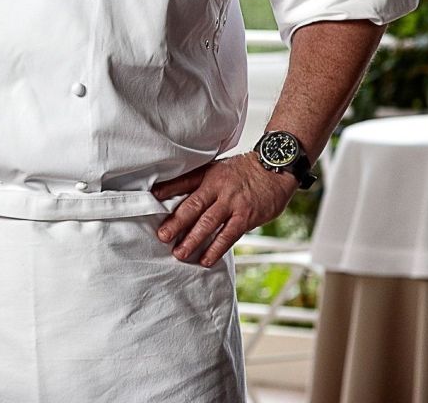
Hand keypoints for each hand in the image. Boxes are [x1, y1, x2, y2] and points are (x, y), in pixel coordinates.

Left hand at [152, 155, 296, 267]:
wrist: (275, 169)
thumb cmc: (242, 170)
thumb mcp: (216, 168)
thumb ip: (194, 179)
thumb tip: (167, 190)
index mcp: (209, 176)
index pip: (185, 183)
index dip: (168, 191)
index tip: (152, 201)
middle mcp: (220, 189)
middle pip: (194, 207)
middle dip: (176, 223)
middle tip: (162, 237)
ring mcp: (233, 204)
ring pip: (209, 224)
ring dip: (193, 240)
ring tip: (180, 253)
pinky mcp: (246, 218)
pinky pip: (229, 236)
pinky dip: (216, 249)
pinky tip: (206, 259)